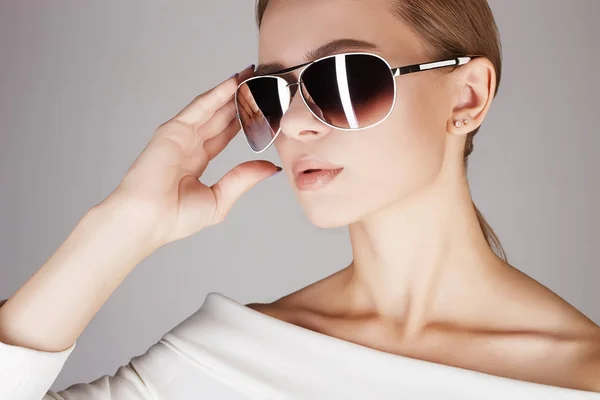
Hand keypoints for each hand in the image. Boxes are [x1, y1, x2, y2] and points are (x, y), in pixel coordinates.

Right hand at [107, 66, 279, 248]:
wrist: (148, 219)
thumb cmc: (175, 217)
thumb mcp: (220, 198)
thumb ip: (244, 178)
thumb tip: (270, 167)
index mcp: (195, 162)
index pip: (224, 135)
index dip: (242, 121)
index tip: (261, 109)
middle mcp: (188, 145)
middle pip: (219, 117)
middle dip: (238, 100)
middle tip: (259, 83)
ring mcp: (180, 136)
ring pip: (211, 108)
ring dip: (230, 91)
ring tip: (251, 74)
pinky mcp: (173, 130)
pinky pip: (200, 107)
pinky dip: (216, 93)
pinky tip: (233, 82)